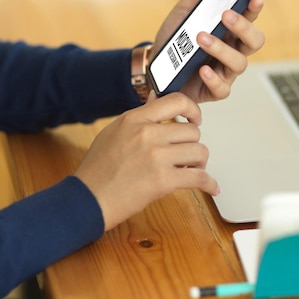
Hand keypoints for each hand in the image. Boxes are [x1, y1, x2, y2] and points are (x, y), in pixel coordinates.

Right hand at [74, 92, 218, 230]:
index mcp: (135, 119)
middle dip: (193, 144)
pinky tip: (211, 187)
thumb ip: (139, 117)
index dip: (192, 109)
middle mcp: (147, 134)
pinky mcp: (162, 181)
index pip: (176, 101)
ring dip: (199, 163)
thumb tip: (156, 99)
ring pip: (199, 152)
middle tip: (188, 155)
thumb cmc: (97, 169)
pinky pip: (199, 177)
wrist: (88, 199)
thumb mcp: (114, 132)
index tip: (195, 119)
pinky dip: (209, 183)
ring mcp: (156, 157)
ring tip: (191, 170)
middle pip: (192, 131)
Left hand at [153, 0, 265, 102]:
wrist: (153, 65)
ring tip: (201, 38)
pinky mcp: (213, 91)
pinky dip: (213, 78)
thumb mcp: (187, 9)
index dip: (256, 7)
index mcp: (230, 30)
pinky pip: (222, 88)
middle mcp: (233, 50)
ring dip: (221, 49)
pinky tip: (202, 68)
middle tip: (226, 14)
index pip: (251, 17)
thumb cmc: (176, 37)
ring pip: (239, 63)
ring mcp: (225, 72)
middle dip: (243, 27)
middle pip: (254, 41)